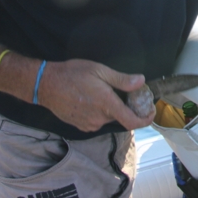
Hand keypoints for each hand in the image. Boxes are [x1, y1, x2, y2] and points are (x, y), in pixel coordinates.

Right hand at [37, 59, 155, 132]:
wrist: (45, 85)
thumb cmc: (72, 74)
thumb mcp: (99, 70)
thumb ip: (122, 79)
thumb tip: (141, 81)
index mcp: (106, 104)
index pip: (132, 121)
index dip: (146, 119)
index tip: (151, 112)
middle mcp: (99, 118)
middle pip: (121, 117)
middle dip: (127, 106)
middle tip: (125, 91)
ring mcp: (89, 124)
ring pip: (109, 118)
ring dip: (112, 108)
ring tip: (105, 91)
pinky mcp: (81, 126)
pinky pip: (98, 121)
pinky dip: (102, 112)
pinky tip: (94, 98)